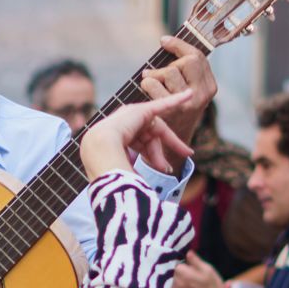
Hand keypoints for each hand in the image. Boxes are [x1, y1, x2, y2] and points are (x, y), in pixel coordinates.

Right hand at [79, 90, 193, 179]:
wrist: (100, 152)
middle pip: (151, 139)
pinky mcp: (142, 111)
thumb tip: (142, 191)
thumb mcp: (125, 171)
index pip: (143, 146)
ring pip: (158, 131)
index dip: (157, 158)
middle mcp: (125, 124)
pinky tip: (189, 96)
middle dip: (165, 153)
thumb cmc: (108, 166)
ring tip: (187, 152)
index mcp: (118, 137)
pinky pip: (163, 105)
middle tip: (181, 162)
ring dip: (173, 142)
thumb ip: (132, 173)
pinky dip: (177, 100)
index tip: (169, 170)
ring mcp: (132, 116)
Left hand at [138, 37, 217, 156]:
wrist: (171, 147)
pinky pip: (153, 83)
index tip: (164, 40)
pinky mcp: (170, 110)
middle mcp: (202, 95)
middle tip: (158, 72)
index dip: (180, 45)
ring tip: (151, 83)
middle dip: (168, 63)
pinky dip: (147, 84)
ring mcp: (188, 103)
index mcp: (210, 87)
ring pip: (169, 71)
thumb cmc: (175, 113)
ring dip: (154, 75)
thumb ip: (184, 72)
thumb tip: (167, 41)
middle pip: (186, 61)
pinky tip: (147, 91)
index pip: (198, 57)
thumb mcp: (188, 93)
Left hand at [171, 253, 230, 287]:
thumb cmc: (213, 285)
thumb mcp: (207, 269)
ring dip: (179, 280)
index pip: (177, 263)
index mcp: (183, 272)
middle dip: (181, 272)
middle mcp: (177, 282)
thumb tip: (188, 252)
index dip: (185, 264)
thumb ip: (195, 260)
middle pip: (174, 273)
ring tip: (192, 283)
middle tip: (193, 275)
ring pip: (174, 281)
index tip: (191, 267)